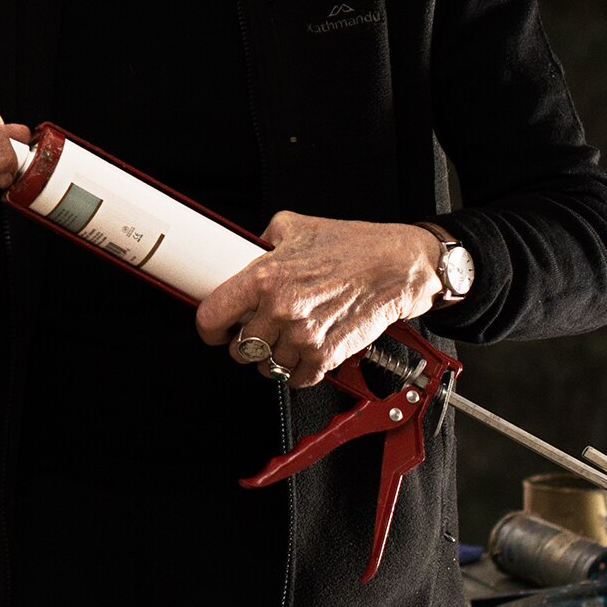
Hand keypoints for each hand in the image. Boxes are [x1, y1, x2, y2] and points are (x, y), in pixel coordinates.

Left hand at [194, 215, 445, 387]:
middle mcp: (281, 309)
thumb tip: (241, 252)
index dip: (210, 327)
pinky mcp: (327, 355)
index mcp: (264, 278)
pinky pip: (296, 378)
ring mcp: (304, 336)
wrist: (397, 266)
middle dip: (244, 342)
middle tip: (256, 330)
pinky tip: (301, 353)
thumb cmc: (351, 246)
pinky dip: (296, 371)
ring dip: (270, 357)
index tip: (215, 329)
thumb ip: (261, 243)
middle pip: (239, 348)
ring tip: (283, 339)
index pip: (211, 318)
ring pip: (266, 365)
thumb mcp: (293, 227)